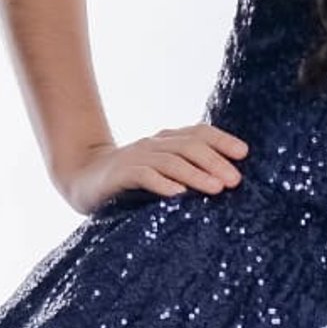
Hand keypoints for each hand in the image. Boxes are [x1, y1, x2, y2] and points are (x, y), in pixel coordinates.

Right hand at [60, 121, 249, 215]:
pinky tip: (179, 194)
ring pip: (171, 161)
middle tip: (235, 180)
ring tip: (217, 188)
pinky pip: (144, 175)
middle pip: (189, 146)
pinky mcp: (120, 174)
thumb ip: (188, 172)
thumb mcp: (162, 172)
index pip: (199, 133)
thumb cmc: (131, 181)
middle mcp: (154, 144)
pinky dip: (162, 184)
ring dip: (196, 174)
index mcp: (166, 141)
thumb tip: (227, 183)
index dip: (222, 140)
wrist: (82, 179)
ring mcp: (136, 157)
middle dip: (215, 161)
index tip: (244, 153)